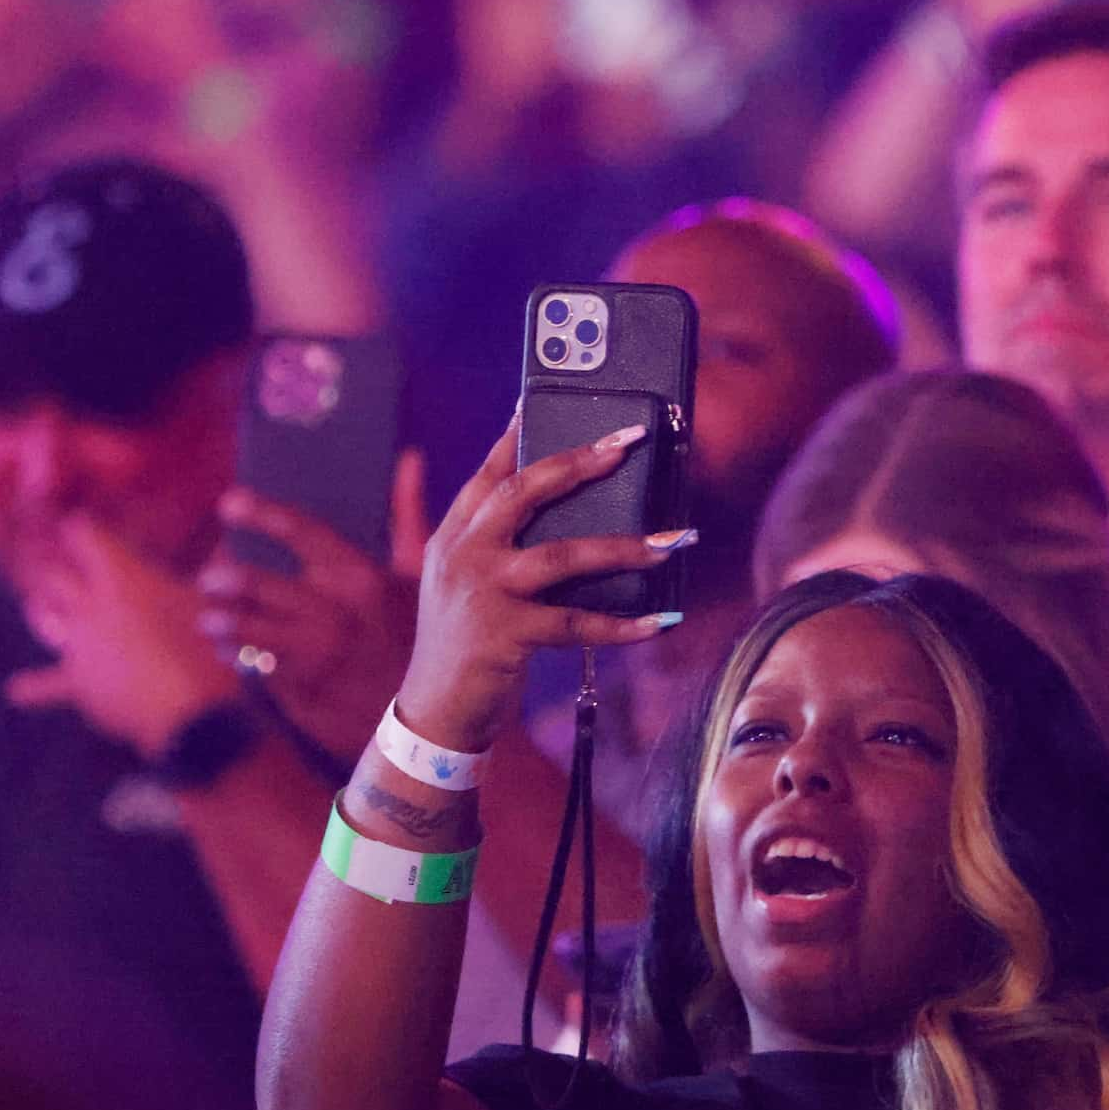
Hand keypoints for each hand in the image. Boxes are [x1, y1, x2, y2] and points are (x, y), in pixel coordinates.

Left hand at [8, 517, 241, 757]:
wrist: (189, 710)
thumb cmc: (209, 647)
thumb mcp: (215, 602)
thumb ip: (216, 570)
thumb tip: (225, 546)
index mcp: (121, 576)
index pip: (84, 536)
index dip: (80, 528)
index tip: (79, 523)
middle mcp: (90, 604)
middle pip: (56, 576)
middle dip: (56, 566)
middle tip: (54, 559)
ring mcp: (79, 645)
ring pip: (45, 618)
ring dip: (42, 609)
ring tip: (35, 604)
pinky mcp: (79, 683)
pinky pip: (50, 686)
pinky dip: (34, 688)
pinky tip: (16, 690)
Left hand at [200, 460, 425, 763]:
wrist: (434, 721)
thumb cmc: (423, 636)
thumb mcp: (422, 577)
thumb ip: (406, 514)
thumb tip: (408, 456)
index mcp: (361, 579)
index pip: (301, 531)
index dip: (260, 513)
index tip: (227, 504)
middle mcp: (333, 616)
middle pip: (253, 585)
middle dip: (220, 579)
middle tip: (208, 579)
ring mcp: (315, 659)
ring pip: (244, 631)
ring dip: (221, 623)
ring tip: (211, 619)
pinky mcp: (302, 696)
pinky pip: (257, 671)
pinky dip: (244, 660)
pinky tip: (239, 653)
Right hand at [392, 423, 689, 753]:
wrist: (435, 711)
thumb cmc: (464, 643)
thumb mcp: (466, 584)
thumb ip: (498, 546)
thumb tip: (569, 515)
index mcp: (454, 537)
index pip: (489, 473)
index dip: (518, 435)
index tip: (542, 399)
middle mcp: (464, 555)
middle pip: (523, 492)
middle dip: (579, 462)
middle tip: (628, 443)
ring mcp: (483, 593)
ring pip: (562, 554)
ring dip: (624, 547)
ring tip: (672, 541)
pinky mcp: (506, 635)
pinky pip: (576, 624)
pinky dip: (623, 625)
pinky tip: (660, 621)